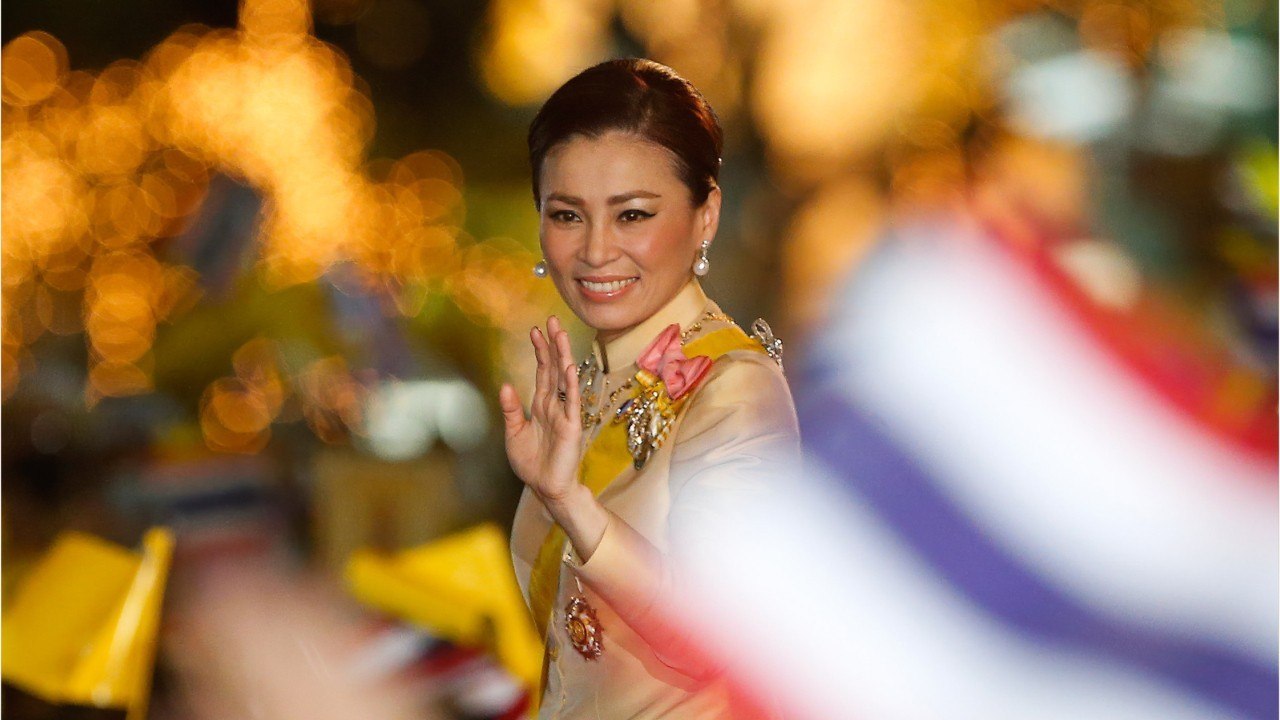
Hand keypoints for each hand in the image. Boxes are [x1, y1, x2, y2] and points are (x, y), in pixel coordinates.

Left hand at [499, 315, 583, 506]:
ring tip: (561, 334)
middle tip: (551, 320)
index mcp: (541, 406)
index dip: (539, 351)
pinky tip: (569, 367)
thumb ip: (511, 410)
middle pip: (554, 369)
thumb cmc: (532, 464)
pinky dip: (571, 384)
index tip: (535, 330)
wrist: (545, 488)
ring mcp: (565, 414)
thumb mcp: (514, 434)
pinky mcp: (572, 427)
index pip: (542, 372)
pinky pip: (572, 402)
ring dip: (563, 356)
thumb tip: (505, 385)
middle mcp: (555, 405)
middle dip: (552, 344)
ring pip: (564, 379)